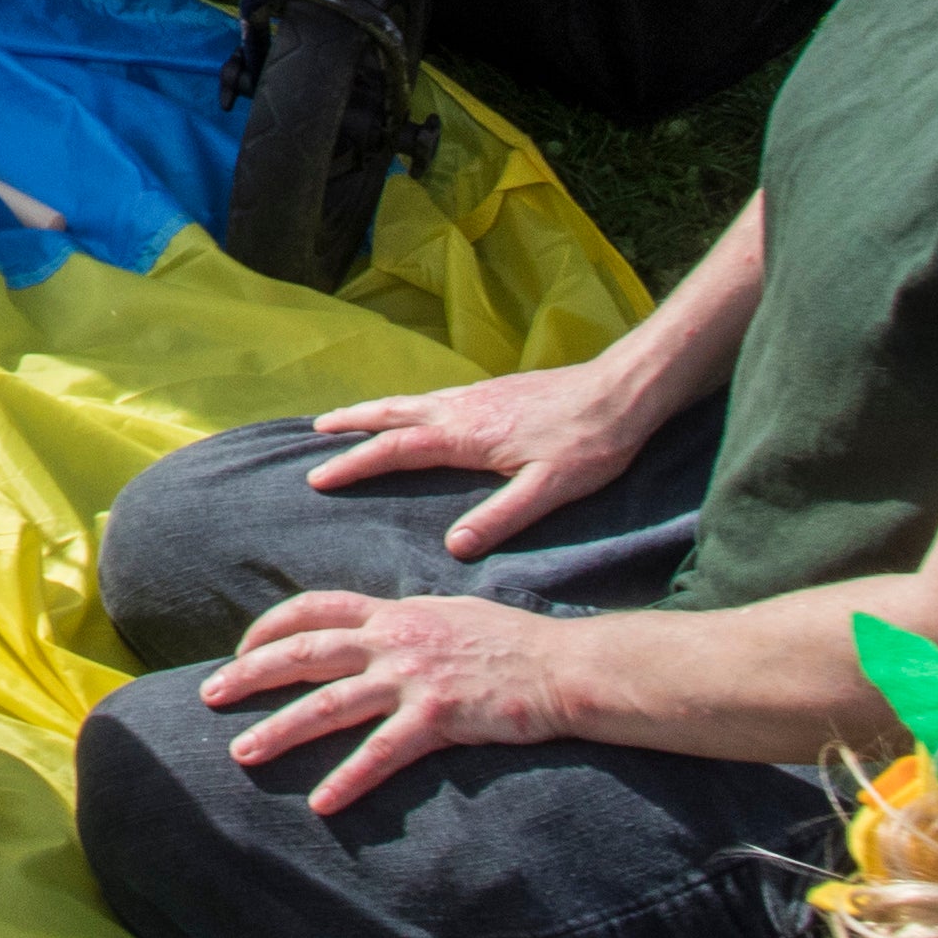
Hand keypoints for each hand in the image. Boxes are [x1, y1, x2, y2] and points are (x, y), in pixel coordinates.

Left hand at [197, 586, 588, 814]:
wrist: (562, 666)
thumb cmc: (512, 643)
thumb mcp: (448, 614)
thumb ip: (404, 621)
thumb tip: (375, 627)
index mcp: (393, 613)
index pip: (313, 608)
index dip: (269, 628)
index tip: (238, 649)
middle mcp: (393, 640)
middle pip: (302, 652)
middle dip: (249, 674)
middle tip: (208, 695)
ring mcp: (412, 678)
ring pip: (328, 704)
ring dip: (280, 730)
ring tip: (242, 753)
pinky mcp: (438, 717)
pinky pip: (382, 753)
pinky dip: (349, 779)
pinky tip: (323, 804)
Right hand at [299, 366, 644, 559]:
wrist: (622, 391)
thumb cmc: (589, 444)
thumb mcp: (549, 490)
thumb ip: (500, 518)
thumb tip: (452, 547)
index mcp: (466, 436)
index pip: (395, 450)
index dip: (354, 464)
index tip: (318, 478)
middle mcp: (461, 409)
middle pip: (391, 413)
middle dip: (350, 423)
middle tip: (314, 432)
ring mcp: (476, 395)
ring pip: (410, 400)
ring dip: (373, 410)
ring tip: (348, 417)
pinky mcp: (493, 390)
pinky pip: (431, 397)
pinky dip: (405, 405)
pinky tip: (414, 412)